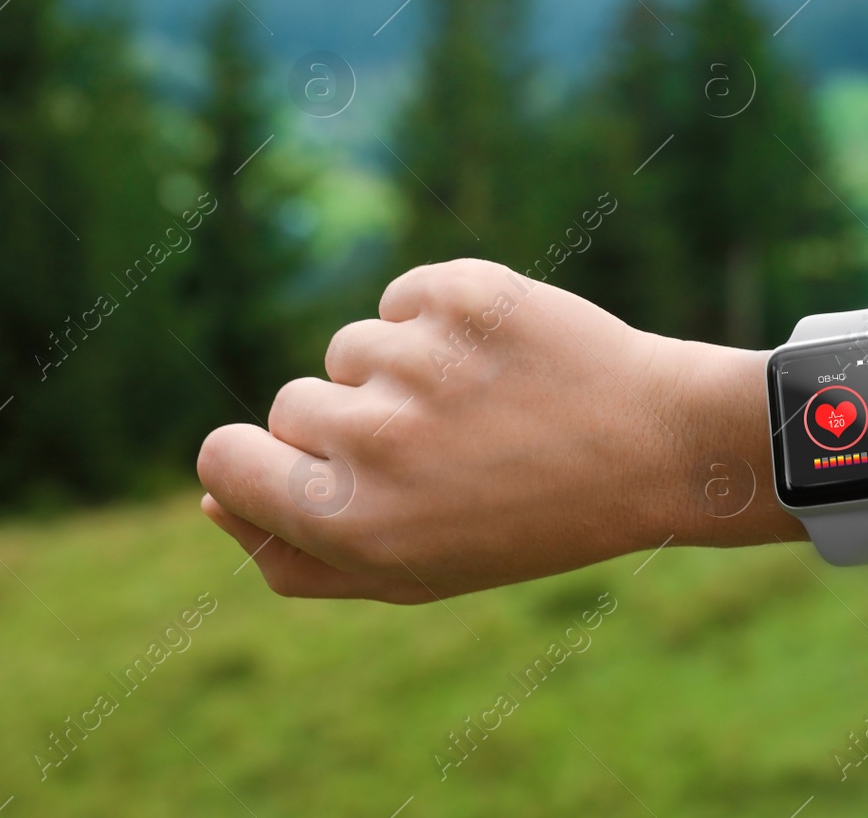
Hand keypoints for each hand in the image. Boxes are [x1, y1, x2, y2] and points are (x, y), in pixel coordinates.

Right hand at [197, 258, 746, 600]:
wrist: (655, 448)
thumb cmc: (524, 522)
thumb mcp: (411, 575)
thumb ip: (298, 556)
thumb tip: (212, 502)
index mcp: (353, 523)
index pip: (222, 459)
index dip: (259, 460)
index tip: (309, 464)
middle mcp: (376, 440)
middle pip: (291, 404)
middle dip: (347, 423)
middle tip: (439, 451)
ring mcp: (421, 359)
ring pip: (351, 348)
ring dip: (399, 372)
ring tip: (481, 406)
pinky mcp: (463, 293)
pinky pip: (401, 297)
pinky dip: (437, 320)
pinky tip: (499, 358)